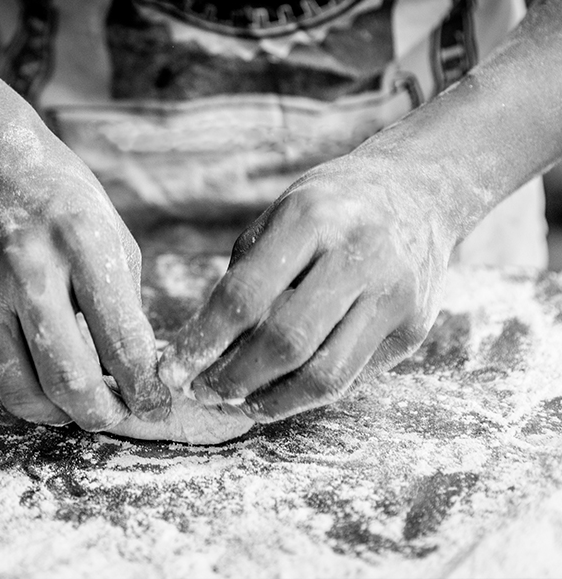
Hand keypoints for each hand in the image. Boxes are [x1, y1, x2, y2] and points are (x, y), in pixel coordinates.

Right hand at [0, 73, 169, 429]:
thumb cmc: (58, 195)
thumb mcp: (109, 232)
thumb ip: (123, 302)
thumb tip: (134, 369)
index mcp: (82, 245)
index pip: (123, 342)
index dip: (147, 389)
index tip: (158, 406)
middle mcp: (28, 273)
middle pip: (70, 381)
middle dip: (105, 415)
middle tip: (121, 415)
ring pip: (25, 394)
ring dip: (62, 416)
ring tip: (82, 407)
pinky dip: (28, 394)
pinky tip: (47, 385)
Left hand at [158, 151, 457, 421]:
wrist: (421, 190)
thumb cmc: (332, 207)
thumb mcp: (280, 215)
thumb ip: (246, 276)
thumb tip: (204, 348)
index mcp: (311, 219)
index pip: (244, 296)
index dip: (203, 341)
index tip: (173, 370)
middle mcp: (358, 256)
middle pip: (285, 342)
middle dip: (234, 379)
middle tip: (204, 393)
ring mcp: (393, 295)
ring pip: (324, 375)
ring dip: (271, 402)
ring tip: (238, 405)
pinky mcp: (414, 329)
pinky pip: (351, 378)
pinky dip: (308, 395)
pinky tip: (280, 394)